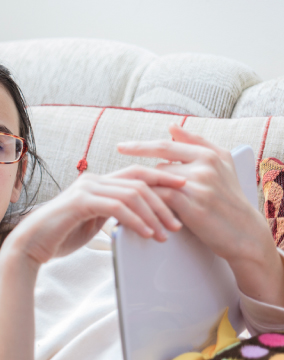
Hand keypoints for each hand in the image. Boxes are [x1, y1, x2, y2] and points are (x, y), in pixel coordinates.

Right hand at [3, 166, 185, 266]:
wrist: (31, 245)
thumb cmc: (60, 236)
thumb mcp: (92, 222)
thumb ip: (111, 214)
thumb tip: (135, 218)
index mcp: (98, 182)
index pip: (137, 174)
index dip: (163, 180)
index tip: (185, 193)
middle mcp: (93, 180)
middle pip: (139, 180)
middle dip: (164, 200)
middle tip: (179, 221)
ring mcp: (86, 188)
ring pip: (132, 194)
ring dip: (153, 214)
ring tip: (165, 233)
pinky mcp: (80, 202)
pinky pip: (117, 208)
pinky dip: (136, 220)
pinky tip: (147, 233)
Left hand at [118, 124, 283, 305]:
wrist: (245, 233)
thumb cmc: (229, 200)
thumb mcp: (221, 166)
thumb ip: (196, 144)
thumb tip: (171, 126)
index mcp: (210, 154)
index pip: (166, 146)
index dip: (140, 146)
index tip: (120, 147)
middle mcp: (205, 165)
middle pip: (157, 167)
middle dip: (137, 177)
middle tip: (114, 180)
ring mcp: (198, 184)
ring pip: (155, 183)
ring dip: (139, 193)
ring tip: (121, 199)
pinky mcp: (191, 203)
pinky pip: (158, 198)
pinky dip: (144, 204)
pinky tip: (132, 211)